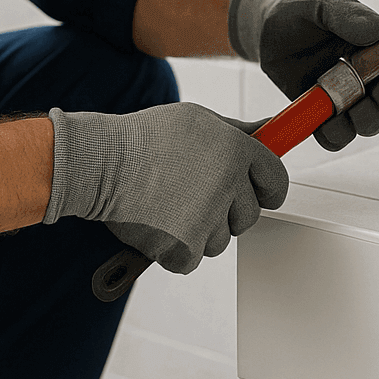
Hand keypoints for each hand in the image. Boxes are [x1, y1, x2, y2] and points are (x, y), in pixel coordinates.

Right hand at [42, 103, 288, 274]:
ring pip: (222, 240)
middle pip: (250, 215)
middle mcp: (227, 183)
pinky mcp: (184, 247)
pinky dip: (178, 248)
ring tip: (172, 203)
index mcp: (235, 150)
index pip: (277, 180)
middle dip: (229, 210)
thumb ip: (238, 130)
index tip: (256, 191)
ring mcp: (206, 217)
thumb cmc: (144, 139)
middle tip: (196, 193)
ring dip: (202, 230)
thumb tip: (269, 127)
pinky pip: (195, 258)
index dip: (266, 188)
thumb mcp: (197, 120)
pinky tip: (161, 222)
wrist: (101, 163)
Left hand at [227, 0, 378, 150]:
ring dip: (361, 125)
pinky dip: (333, 137)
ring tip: (339, 119)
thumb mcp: (321, 1)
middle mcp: (364, 71)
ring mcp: (343, 93)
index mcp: (373, 43)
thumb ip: (346, 13)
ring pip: (366, 121)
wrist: (262, 23)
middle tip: (366, 101)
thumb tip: (377, 31)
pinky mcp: (319, 110)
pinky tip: (323, 128)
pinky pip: (334, 134)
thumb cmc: (299, 7)